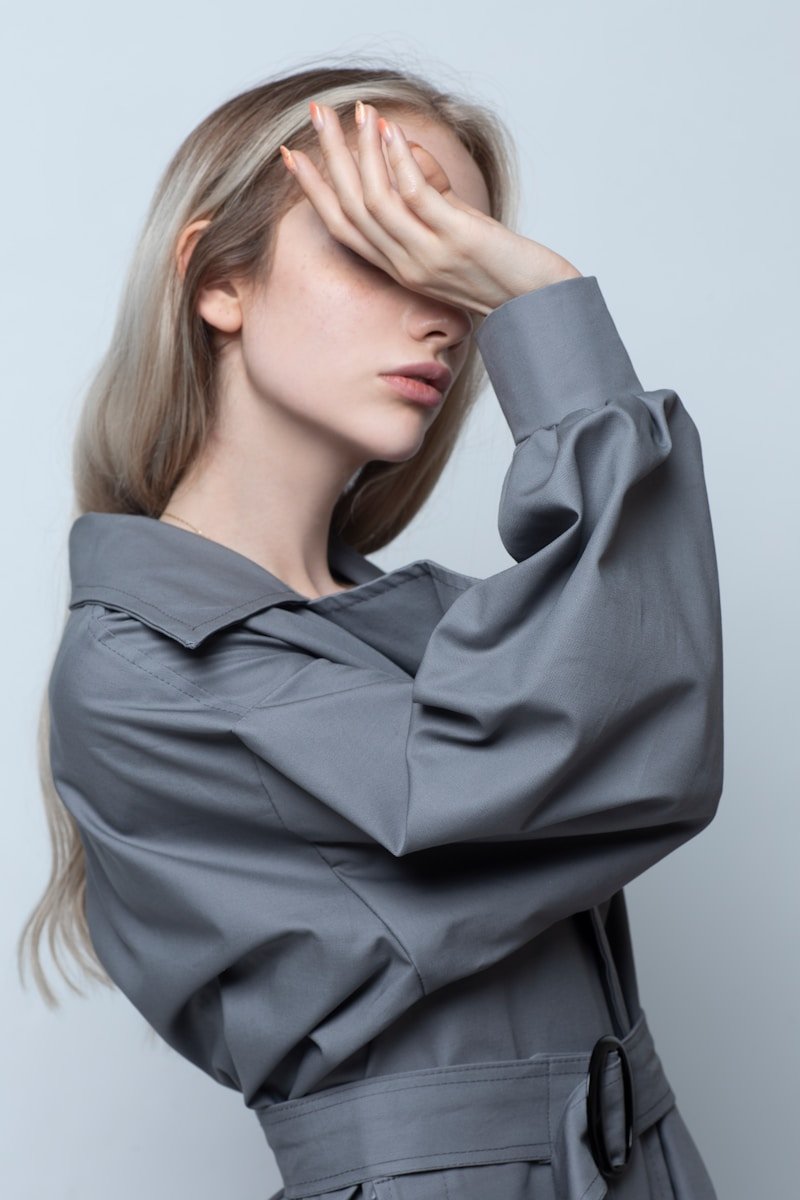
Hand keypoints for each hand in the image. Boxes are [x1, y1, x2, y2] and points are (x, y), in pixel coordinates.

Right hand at [280, 101, 581, 315]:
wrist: (541, 304)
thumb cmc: (500, 268)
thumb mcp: (452, 230)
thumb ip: (427, 198)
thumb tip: (400, 148)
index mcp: (398, 267)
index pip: (342, 227)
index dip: (314, 191)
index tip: (291, 156)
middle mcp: (406, 265)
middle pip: (351, 208)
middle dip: (330, 158)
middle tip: (316, 114)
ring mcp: (430, 256)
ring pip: (376, 202)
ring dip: (362, 152)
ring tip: (357, 112)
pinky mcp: (457, 242)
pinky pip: (417, 197)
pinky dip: (400, 160)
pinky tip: (393, 132)